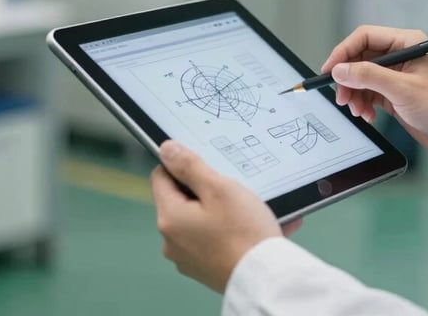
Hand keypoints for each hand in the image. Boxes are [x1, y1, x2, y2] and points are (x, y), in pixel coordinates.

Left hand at [151, 141, 285, 292]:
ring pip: (200, 218)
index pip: (161, 176)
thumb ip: (190, 166)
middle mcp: (172, 241)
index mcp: (170, 218)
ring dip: (221, 209)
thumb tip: (166, 149)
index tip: (207, 164)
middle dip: (207, 188)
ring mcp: (188, 257)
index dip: (182, 164)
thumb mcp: (218, 188)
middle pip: (182, 198)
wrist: (265, 277)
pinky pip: (213, 238)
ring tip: (249, 207)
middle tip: (233, 187)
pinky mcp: (205, 267)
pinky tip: (253, 225)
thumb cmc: (243, 232)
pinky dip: (229, 228)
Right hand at [322, 25, 427, 162]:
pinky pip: (369, 93)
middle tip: (342, 97)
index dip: (343, 52)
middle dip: (348, 78)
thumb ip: (369, 76)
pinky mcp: (395, 93)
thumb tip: (340, 69)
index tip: (330, 69)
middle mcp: (401, 55)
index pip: (364, 37)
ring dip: (355, 94)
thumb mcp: (403, 90)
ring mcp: (397, 75)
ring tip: (358, 111)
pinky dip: (363, 103)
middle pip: (360, 58)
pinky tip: (368, 116)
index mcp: (406, 42)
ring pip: (362, 77)